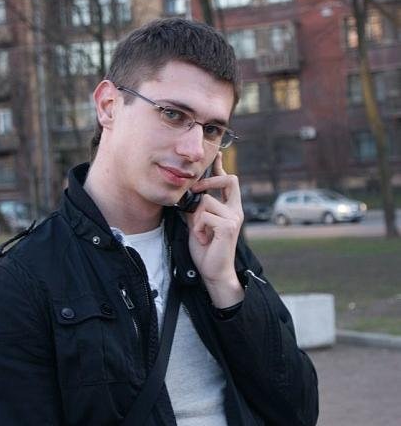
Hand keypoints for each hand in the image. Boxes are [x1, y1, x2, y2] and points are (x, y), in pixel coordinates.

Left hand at [186, 153, 244, 307]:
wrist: (213, 272)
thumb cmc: (206, 249)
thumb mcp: (198, 223)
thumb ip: (197, 207)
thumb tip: (189, 192)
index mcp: (230, 208)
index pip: (228, 182)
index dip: (222, 167)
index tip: (218, 153)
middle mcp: (235, 210)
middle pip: (229, 180)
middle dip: (210, 181)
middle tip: (196, 188)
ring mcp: (234, 218)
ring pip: (206, 201)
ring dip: (196, 218)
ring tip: (201, 233)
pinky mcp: (228, 226)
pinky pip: (205, 215)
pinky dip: (198, 227)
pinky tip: (204, 238)